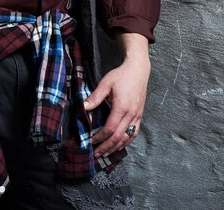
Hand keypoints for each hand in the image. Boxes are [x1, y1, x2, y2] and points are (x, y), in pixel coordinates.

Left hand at [84, 34, 149, 157]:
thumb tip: (83, 107)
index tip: (90, 141)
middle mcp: (131, 114)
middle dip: (106, 147)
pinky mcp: (140, 115)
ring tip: (106, 153)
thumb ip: (95, 97)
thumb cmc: (121, 75)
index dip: (99, 137)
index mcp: (122, 107)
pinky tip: (120, 144)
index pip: (110, 129)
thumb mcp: (106, 83)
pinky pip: (134, 133)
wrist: (138, 69)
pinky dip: (126, 141)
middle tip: (96, 154)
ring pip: (127, 138)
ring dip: (116, 147)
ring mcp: (137, 116)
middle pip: (118, 137)